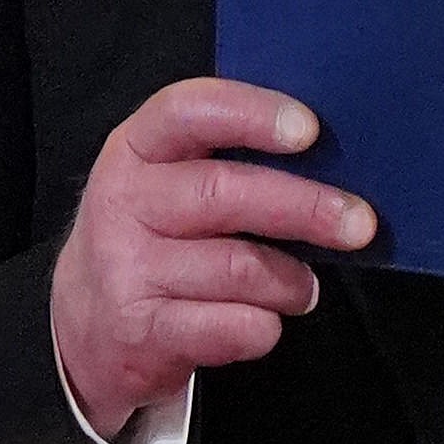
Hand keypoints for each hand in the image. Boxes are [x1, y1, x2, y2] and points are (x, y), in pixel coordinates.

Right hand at [50, 77, 376, 438]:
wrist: (82, 323)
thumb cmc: (157, 233)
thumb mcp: (172, 178)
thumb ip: (231, 157)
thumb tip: (333, 156)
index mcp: (137, 147)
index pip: (189, 110)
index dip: (252, 113)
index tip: (309, 129)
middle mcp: (124, 201)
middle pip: (224, 193)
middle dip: (304, 207)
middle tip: (360, 223)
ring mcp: (126, 269)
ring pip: (236, 267)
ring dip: (290, 279)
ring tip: (305, 286)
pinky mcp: (138, 332)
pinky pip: (225, 327)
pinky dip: (262, 326)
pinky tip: (268, 321)